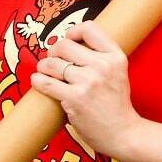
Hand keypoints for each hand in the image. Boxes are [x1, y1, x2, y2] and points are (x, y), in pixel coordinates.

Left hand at [29, 20, 142, 159]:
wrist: (123, 133)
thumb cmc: (116, 104)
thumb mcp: (118, 73)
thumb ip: (101, 58)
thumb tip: (71, 43)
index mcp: (115, 57)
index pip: (89, 28)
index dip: (73, 32)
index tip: (68, 40)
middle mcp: (103, 66)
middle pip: (65, 44)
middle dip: (53, 51)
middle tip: (53, 60)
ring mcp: (88, 82)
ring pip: (52, 63)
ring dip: (43, 67)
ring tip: (45, 73)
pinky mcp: (75, 99)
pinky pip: (46, 83)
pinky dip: (38, 81)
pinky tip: (39, 82)